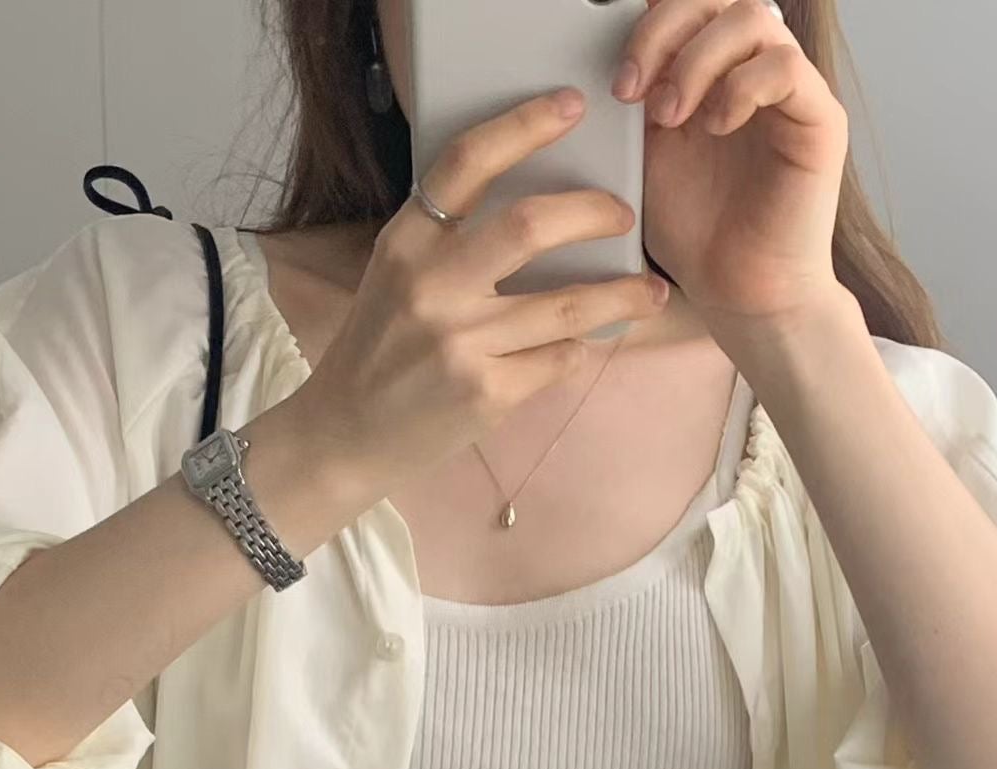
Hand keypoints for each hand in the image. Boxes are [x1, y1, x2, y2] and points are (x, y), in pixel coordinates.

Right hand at [302, 88, 668, 496]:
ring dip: (621, 297)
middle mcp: (432, 287)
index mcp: (406, 243)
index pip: (467, 164)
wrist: (347, 434)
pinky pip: (558, 360)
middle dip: (594, 213)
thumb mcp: (396, 275)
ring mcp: (460, 344)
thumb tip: (540, 209)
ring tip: (650, 293)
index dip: (525, 125)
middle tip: (623, 216)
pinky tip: (580, 346)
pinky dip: (577, 351)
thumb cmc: (380, 349)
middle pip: (531, 226)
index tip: (571, 107)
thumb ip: (447, 239)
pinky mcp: (486, 394)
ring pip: (567, 307)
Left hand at [615, 0, 849, 331]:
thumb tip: (612, 57)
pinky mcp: (819, 120)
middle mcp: (752, 70)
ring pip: (753, 18)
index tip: (618, 81)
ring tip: (671, 117)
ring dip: (698, 61)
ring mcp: (790, 92)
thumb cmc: (698, 234)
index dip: (650, 23)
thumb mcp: (645, 156)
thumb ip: (638, 101)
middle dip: (664, 31)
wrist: (738, 294)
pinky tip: (716, 127)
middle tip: (633, 88)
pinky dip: (741, 88)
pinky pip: (785, 68)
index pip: (688, 7)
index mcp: (712, 72)